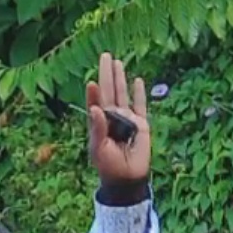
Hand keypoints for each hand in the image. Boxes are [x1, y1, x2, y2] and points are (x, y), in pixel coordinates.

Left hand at [87, 52, 151, 183]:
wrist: (127, 177)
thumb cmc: (109, 165)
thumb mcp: (99, 148)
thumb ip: (97, 128)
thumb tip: (95, 108)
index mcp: (98, 123)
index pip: (95, 103)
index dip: (93, 92)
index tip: (92, 81)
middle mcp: (112, 118)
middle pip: (109, 91)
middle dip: (107, 74)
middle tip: (105, 56)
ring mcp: (127, 119)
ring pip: (123, 94)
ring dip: (120, 79)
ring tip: (117, 62)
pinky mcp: (141, 123)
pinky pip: (140, 105)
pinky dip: (139, 93)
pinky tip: (137, 80)